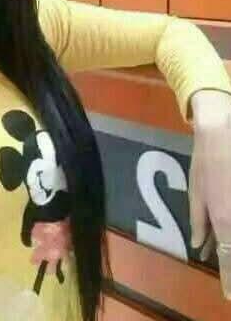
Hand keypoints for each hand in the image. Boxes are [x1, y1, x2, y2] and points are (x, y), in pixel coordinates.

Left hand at [189, 89, 230, 299]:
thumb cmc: (207, 159)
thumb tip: (200, 246)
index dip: (230, 279)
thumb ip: (199, 221)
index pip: (230, 259)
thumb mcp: (196, 190)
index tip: (229, 294)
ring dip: (230, 244)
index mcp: (223, 218)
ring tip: (222, 249)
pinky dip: (230, 230)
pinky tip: (223, 232)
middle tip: (228, 277)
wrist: (224, 131)